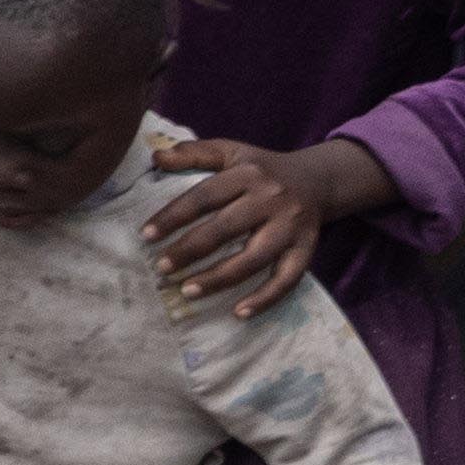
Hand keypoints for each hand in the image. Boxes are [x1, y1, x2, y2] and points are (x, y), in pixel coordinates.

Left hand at [146, 129, 379, 315]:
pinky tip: (239, 313)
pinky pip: (288, 279)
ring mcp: (291, 227)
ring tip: (188, 292)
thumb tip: (156, 156)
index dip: (174, 216)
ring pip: (255, 258)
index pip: (204, 196)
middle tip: (162, 268)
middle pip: (227, 228)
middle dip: (191, 250)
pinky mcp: (307, 249)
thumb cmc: (260, 169)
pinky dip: (266, 299)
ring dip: (220, 279)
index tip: (146, 236)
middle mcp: (272, 200)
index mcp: (248, 174)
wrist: (318, 179)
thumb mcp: (230, 151)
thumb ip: (194, 153)